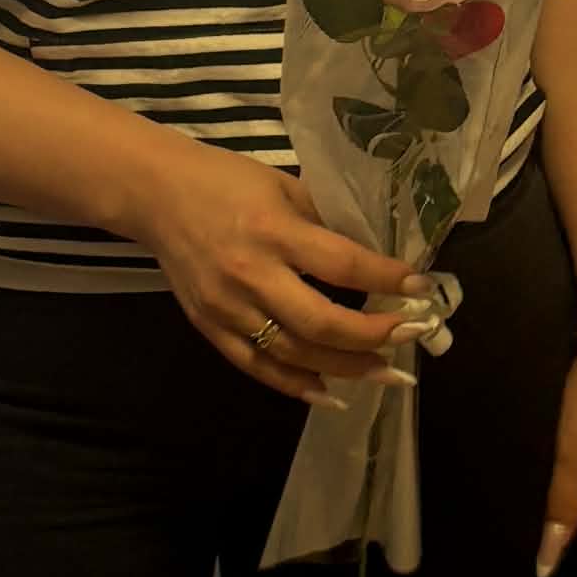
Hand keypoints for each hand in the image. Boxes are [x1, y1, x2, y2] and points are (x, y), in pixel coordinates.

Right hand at [123, 131, 421, 404]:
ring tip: (388, 373)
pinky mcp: (211, 328)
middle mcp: (250, 275)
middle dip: (373, 335)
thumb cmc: (225, 181)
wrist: (154, 196)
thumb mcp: (282, 186)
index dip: (386, 280)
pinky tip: (331, 394)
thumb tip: (375, 259)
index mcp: (272, 230)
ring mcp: (227, 308)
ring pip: (294, 354)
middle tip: (412, 336)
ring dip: (346, 368)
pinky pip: (258, 368)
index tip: (423, 289)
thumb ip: (324, 223)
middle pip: (320, 323)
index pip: (342, 264)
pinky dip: (296, 386)